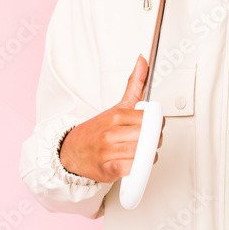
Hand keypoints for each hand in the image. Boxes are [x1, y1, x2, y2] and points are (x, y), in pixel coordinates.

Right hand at [58, 54, 164, 182]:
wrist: (71, 151)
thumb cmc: (97, 130)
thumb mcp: (118, 105)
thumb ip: (135, 84)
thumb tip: (143, 60)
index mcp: (116, 116)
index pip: (147, 118)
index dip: (157, 123)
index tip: (155, 126)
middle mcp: (110, 133)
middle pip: (146, 136)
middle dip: (155, 140)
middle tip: (152, 140)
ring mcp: (108, 151)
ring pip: (140, 153)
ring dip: (148, 155)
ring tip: (145, 152)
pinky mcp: (107, 169)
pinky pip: (130, 169)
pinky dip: (137, 168)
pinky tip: (134, 164)